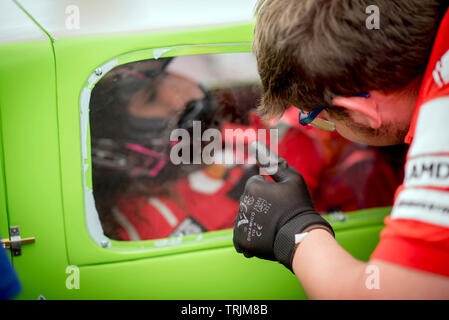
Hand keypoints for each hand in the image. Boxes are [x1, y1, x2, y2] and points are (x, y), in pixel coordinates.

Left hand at [233, 141, 333, 270]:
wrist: (302, 238)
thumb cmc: (299, 205)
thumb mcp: (292, 178)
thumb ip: (272, 161)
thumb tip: (254, 144)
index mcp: (252, 186)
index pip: (255, 182)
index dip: (270, 190)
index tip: (282, 199)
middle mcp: (242, 204)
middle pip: (249, 199)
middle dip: (261, 204)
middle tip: (279, 213)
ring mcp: (241, 223)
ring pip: (246, 216)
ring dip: (256, 219)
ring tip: (274, 226)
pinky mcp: (241, 241)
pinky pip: (242, 233)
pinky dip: (251, 234)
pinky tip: (266, 236)